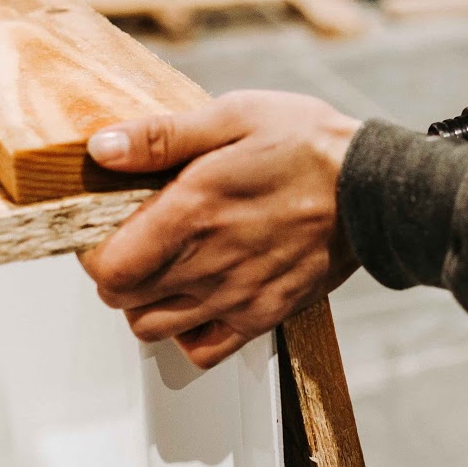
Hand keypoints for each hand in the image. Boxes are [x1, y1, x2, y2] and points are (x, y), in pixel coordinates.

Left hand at [79, 91, 362, 367]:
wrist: (374, 189)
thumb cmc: (308, 146)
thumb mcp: (233, 116)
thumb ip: (161, 136)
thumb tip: (102, 148)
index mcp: (191, 211)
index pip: (107, 266)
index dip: (93, 252)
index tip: (103, 230)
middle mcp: (207, 263)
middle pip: (122, 300)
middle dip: (116, 273)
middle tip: (134, 245)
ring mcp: (235, 296)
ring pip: (153, 329)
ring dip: (146, 304)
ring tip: (164, 271)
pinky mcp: (262, 316)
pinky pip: (203, 350)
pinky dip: (187, 334)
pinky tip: (196, 300)